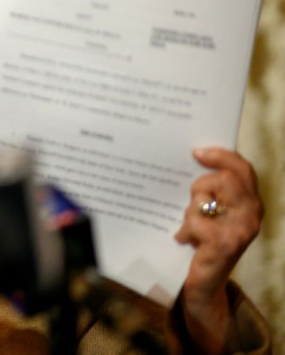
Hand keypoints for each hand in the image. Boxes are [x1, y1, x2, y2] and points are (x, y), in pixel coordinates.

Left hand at [174, 147, 262, 352]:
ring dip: (190, 209)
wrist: (205, 284)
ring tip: (189, 225)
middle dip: (200, 185)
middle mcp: (252, 215)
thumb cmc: (204, 242)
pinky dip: (185, 229)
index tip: (197, 151)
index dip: (221, 156)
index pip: (243, 169)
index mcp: (251, 203)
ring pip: (206, 198)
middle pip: (225, 178)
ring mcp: (241, 230)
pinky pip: (196, 221)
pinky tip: (183, 239)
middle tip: (191, 199)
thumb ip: (212, 190)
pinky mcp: (224, 245)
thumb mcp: (212, 212)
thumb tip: (194, 157)